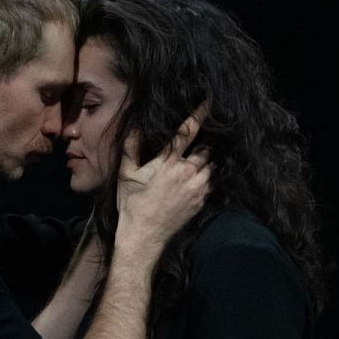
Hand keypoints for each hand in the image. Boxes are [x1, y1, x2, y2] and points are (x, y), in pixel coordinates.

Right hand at [115, 105, 212, 254]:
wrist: (144, 236)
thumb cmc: (132, 204)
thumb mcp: (126, 175)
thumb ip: (130, 148)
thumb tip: (135, 126)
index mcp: (168, 162)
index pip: (187, 132)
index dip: (199, 115)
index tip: (208, 103)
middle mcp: (187, 172)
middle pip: (205, 149)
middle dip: (203, 144)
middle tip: (198, 143)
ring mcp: (197, 188)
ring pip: (211, 166)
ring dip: (206, 162)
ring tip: (198, 162)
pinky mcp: (201, 201)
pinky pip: (210, 183)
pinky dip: (206, 178)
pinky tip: (196, 180)